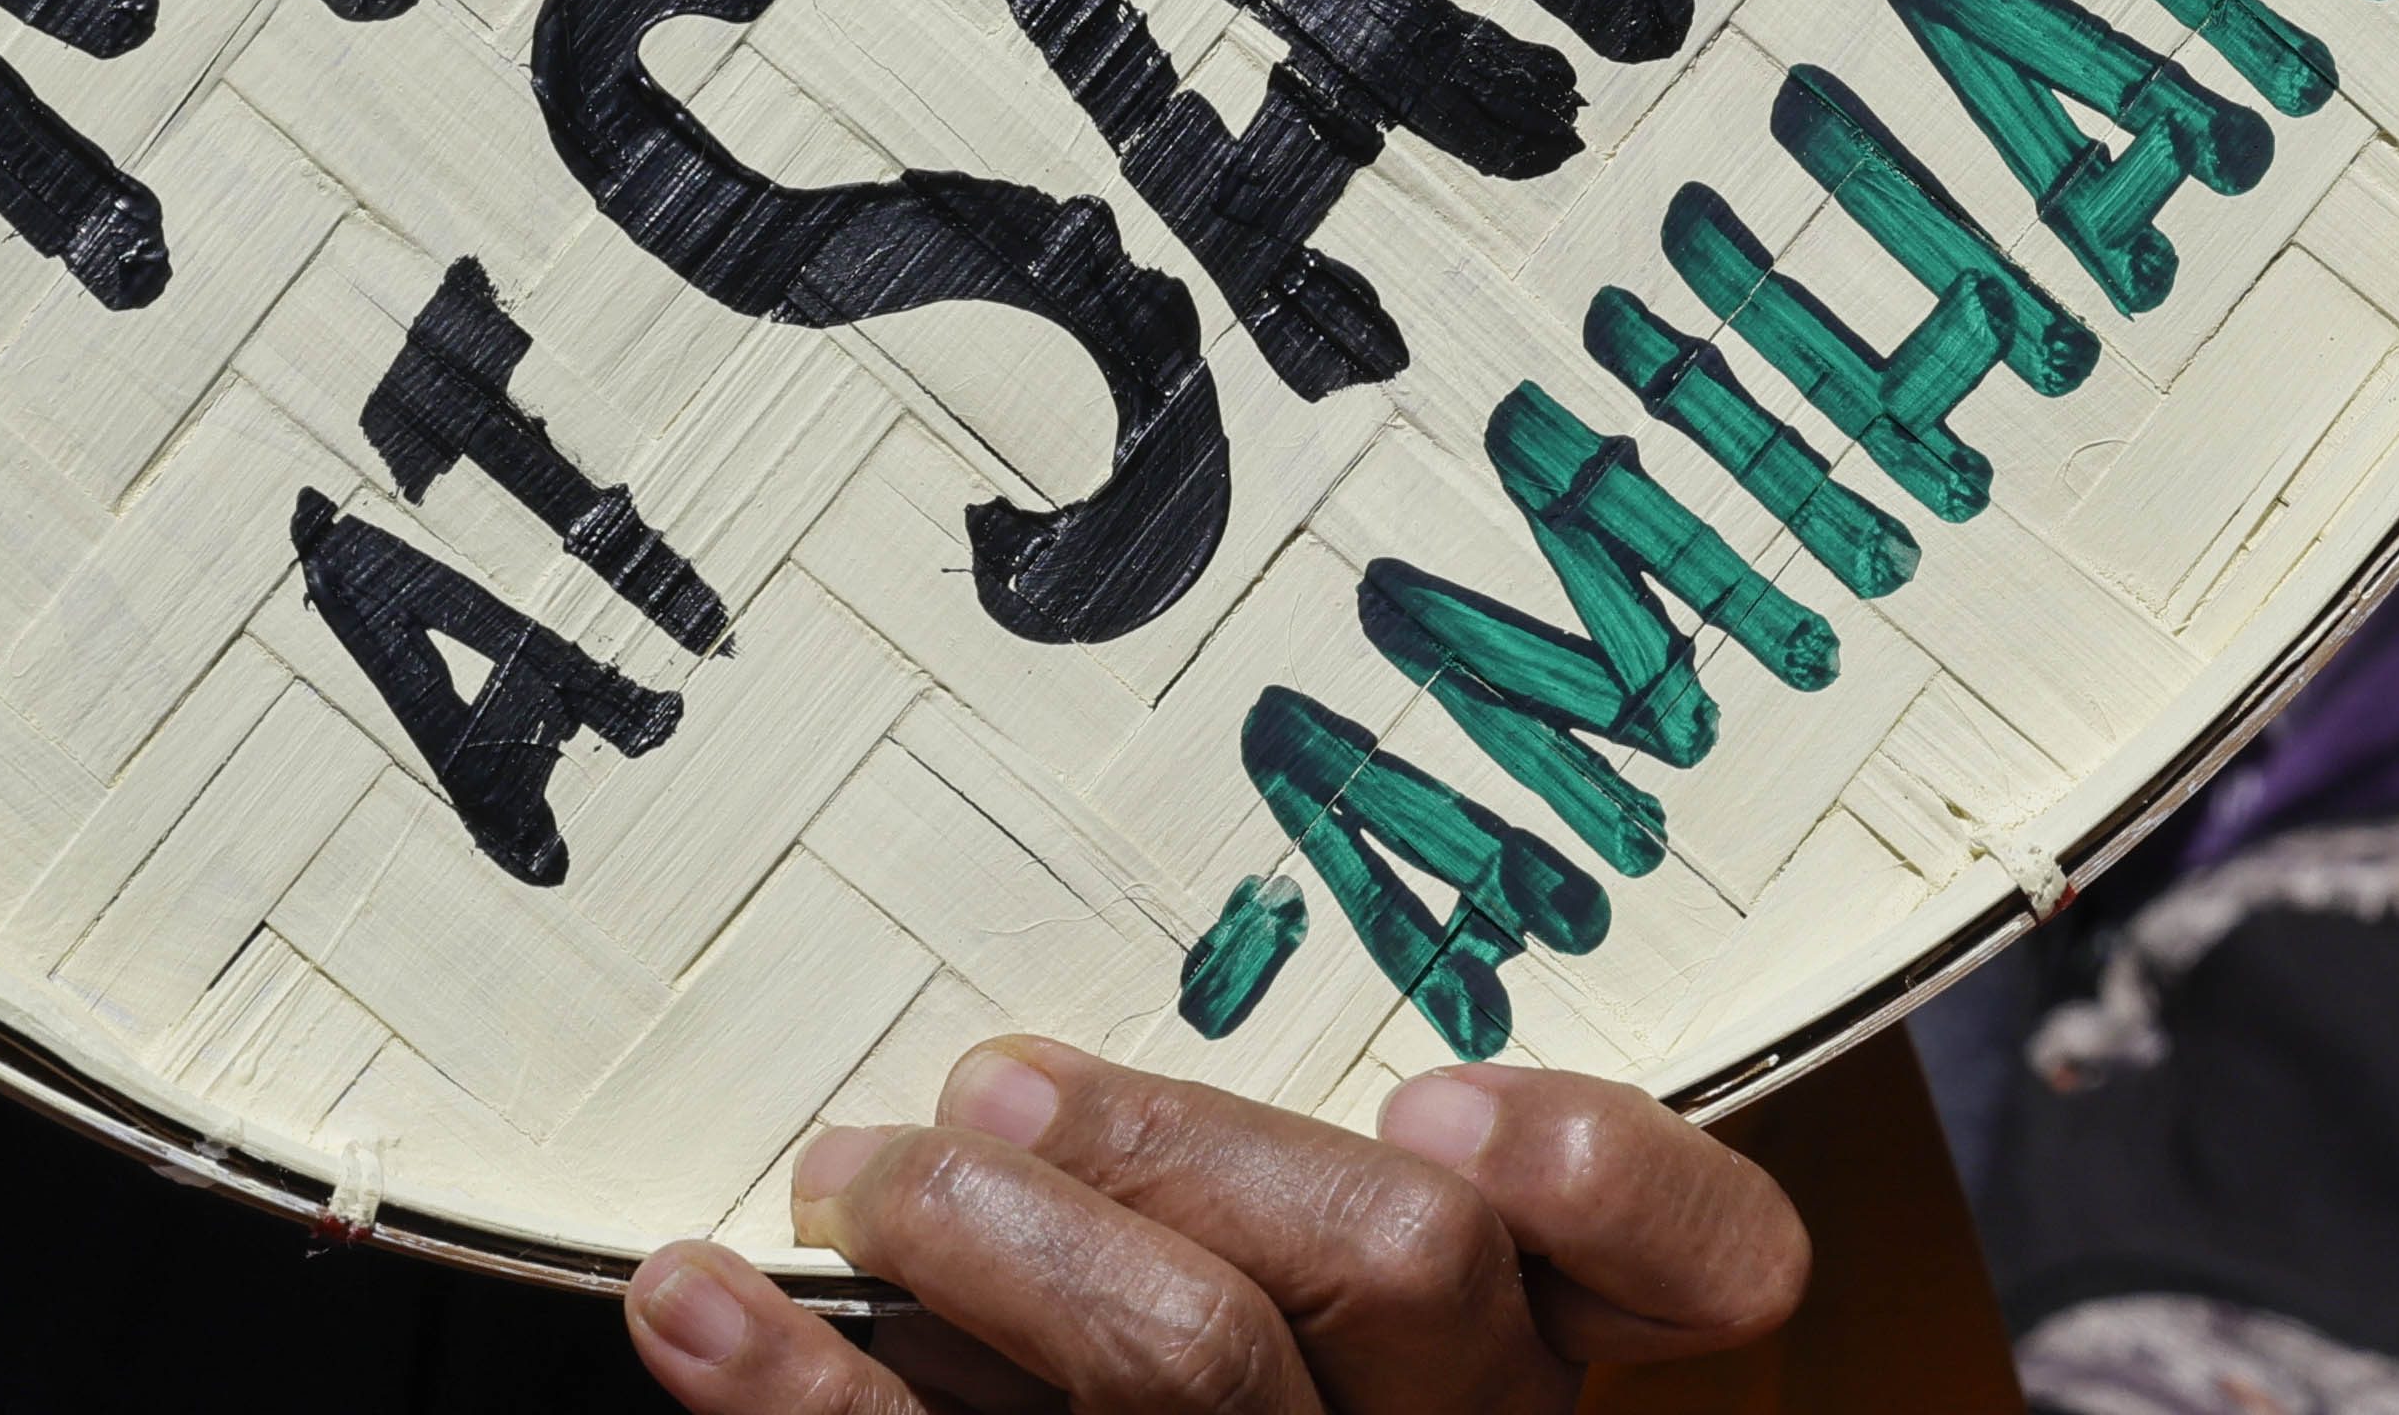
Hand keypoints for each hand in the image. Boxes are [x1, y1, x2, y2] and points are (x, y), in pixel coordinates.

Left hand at [620, 1036, 1805, 1413]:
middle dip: (1169, 1139)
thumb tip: (1052, 1019)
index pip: (1706, 1266)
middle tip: (988, 1088)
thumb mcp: (1273, 1259)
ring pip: (1199, 1368)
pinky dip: (794, 1388)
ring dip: (981, 1236)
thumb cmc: (1183, 1357)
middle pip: (1404, 1260)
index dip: (1600, 1177)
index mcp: (1517, 1357)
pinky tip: (692, 1303)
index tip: (1437, 1105)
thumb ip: (1248, 1157)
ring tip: (851, 1173)